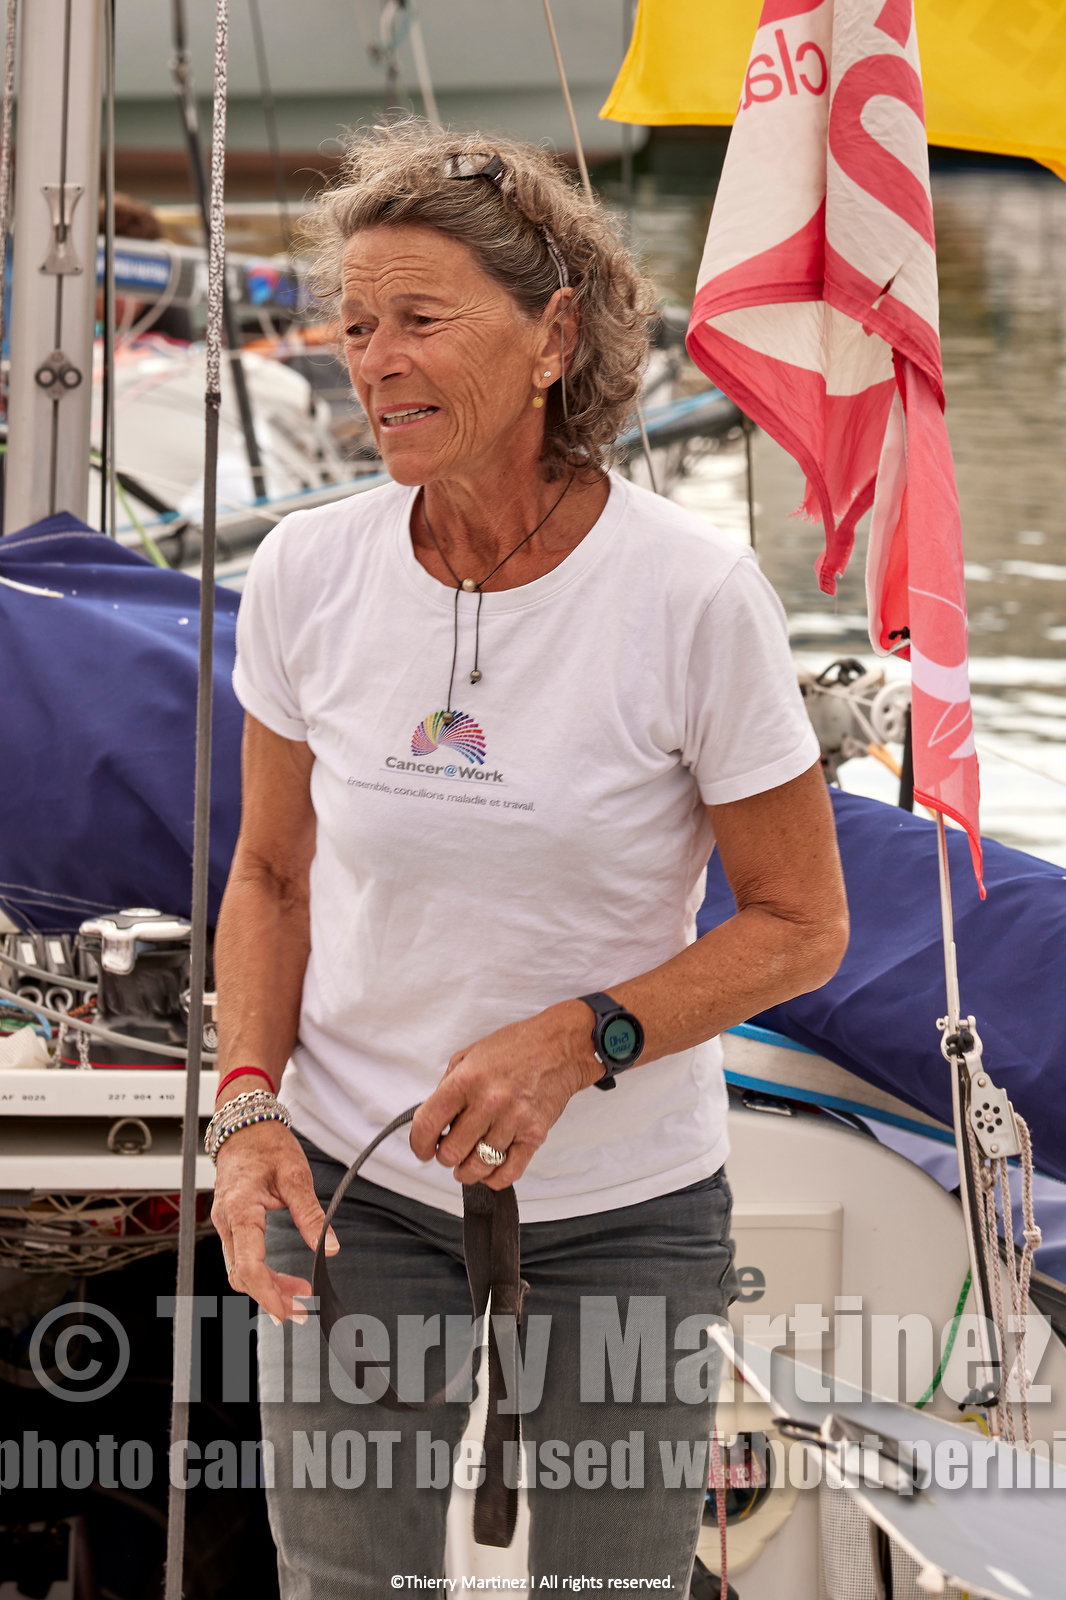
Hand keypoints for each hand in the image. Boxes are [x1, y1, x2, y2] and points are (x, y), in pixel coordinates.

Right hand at [211, 1120, 338, 1322]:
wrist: (245, 1124)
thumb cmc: (267, 1144)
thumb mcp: (296, 1176)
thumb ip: (311, 1215)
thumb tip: (330, 1248)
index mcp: (240, 1210)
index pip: (249, 1266)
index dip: (267, 1294)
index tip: (287, 1311)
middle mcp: (226, 1221)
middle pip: (242, 1275)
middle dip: (270, 1296)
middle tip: (301, 1309)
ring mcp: (224, 1223)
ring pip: (239, 1269)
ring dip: (265, 1286)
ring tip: (297, 1293)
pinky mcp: (229, 1222)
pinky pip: (239, 1257)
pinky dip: (258, 1272)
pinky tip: (279, 1278)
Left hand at [410, 1000, 600, 1188]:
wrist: (558, 1046)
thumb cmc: (516, 1047)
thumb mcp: (469, 1055)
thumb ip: (448, 1087)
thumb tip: (434, 1119)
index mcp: (466, 1080)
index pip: (428, 1124)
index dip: (419, 1144)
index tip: (423, 1149)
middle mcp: (488, 1102)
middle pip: (451, 1153)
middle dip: (445, 1157)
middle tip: (449, 1151)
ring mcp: (513, 1120)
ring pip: (478, 1167)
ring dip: (467, 1170)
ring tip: (468, 1162)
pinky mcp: (534, 1135)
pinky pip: (508, 1172)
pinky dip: (494, 1178)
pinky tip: (490, 1169)